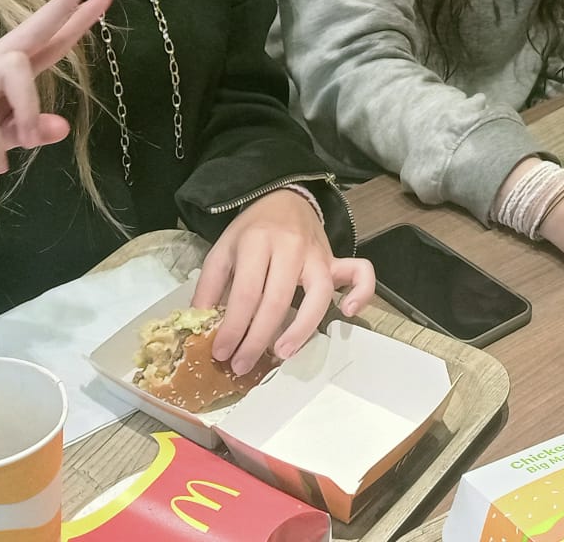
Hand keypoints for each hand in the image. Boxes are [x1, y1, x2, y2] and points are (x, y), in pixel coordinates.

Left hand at [194, 190, 376, 374]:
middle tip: (243, 365)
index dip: (233, 327)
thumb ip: (210, 285)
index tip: (221, 352)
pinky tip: (346, 313)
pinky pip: (360, 274)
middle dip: (258, 339)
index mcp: (256, 242)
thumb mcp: (223, 250)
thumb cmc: (252, 230)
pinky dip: (361, 294)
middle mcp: (290, 247)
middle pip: (277, 300)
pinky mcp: (336, 259)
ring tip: (282, 353)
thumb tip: (201, 324)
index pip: (246, 293)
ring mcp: (318, 253)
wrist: (284, 198)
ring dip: (302, 329)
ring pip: (318, 294)